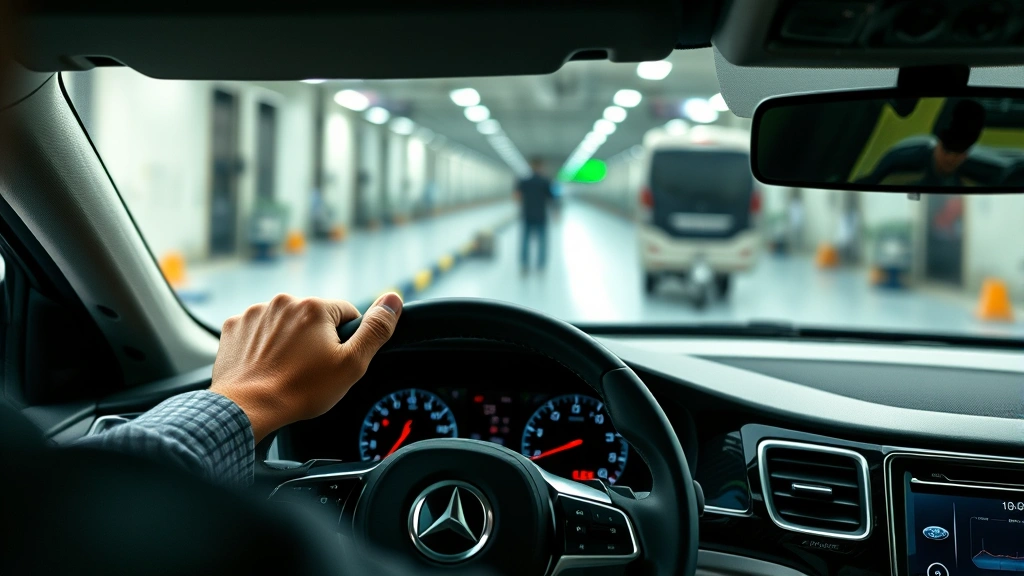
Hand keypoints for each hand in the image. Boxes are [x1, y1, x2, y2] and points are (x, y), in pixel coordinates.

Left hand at [211, 292, 402, 442]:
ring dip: (288, 341)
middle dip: (316, 339)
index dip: (346, 340)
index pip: (346, 314)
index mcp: (314, 307)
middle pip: (313, 318)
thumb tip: (393, 299)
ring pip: (285, 324)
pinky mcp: (234, 327)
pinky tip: (265, 366)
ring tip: (286, 370)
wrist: (247, 408)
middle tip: (311, 370)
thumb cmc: (300, 390)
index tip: (334, 361)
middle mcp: (283, 302)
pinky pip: (257, 331)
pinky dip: (263, 345)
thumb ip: (376, 330)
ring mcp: (255, 314)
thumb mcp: (351, 364)